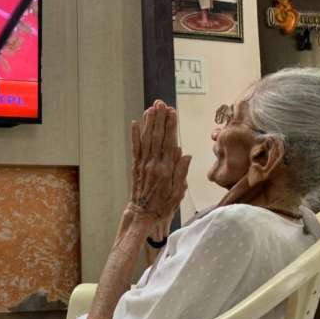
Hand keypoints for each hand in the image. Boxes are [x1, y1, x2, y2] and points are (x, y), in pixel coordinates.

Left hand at [128, 101, 191, 238]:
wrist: (144, 214)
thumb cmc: (164, 205)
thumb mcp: (178, 192)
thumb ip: (181, 172)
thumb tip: (184, 153)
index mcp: (165, 169)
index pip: (169, 142)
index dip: (171, 126)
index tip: (172, 112)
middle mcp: (153, 164)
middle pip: (156, 137)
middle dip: (159, 119)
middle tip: (161, 103)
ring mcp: (143, 164)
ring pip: (146, 140)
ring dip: (148, 123)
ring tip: (151, 108)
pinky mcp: (135, 166)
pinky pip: (135, 148)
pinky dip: (135, 135)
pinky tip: (135, 123)